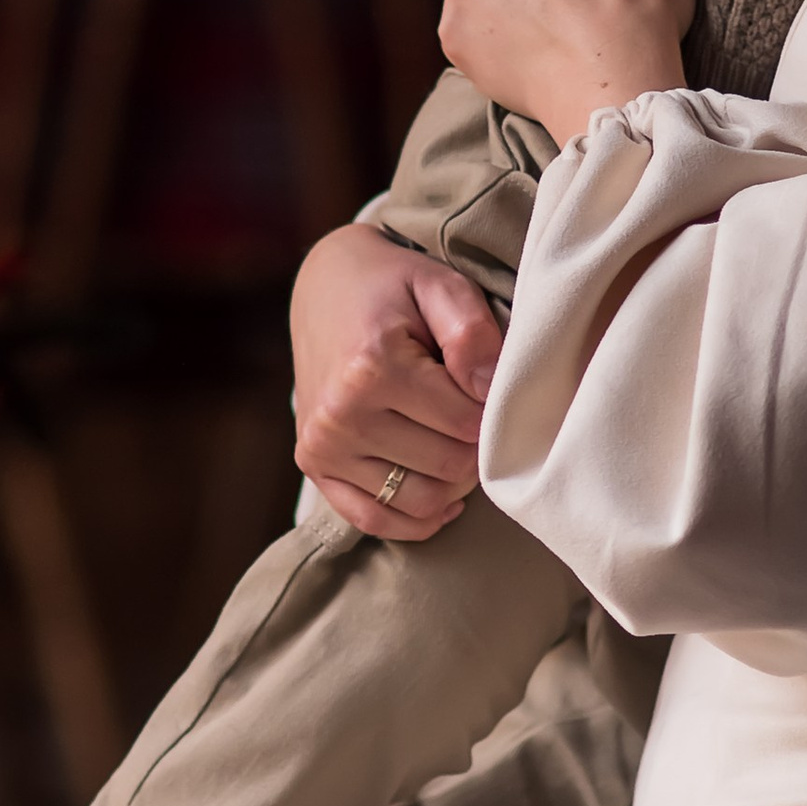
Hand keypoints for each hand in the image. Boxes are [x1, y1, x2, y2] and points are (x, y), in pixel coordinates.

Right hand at [290, 220, 499, 543]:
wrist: (326, 286)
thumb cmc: (393, 286)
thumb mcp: (440, 285)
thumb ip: (473, 332)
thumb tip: (490, 392)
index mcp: (372, 369)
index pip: (468, 425)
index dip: (492, 410)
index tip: (487, 386)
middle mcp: (339, 417)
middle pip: (449, 467)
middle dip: (476, 446)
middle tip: (475, 411)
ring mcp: (321, 447)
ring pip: (421, 500)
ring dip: (454, 482)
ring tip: (457, 441)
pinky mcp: (313, 466)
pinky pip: (376, 520)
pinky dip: (418, 519)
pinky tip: (444, 496)